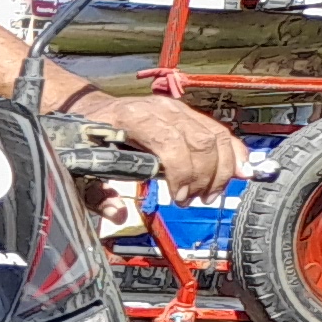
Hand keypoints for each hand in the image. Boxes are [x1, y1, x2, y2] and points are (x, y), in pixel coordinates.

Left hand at [73, 89, 246, 200]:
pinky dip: (234, 151)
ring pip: (215, 135)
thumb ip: (96, 194)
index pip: (171, 144)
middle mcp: (159, 109)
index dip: (182, 174)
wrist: (90, 109)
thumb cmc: (86, 138)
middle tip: (197, 200)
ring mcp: (176, 108)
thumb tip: (118, 213)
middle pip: (200, 141)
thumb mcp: (81, 166)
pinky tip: (241, 170)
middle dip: (205, 176)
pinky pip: (218, 130)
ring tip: (211, 193)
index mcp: (132, 119)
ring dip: (222, 169)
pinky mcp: (186, 113)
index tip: (180, 199)